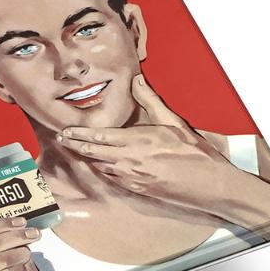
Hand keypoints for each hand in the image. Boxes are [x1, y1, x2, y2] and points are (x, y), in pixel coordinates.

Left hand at [55, 74, 232, 210]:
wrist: (207, 184)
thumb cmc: (193, 154)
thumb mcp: (173, 122)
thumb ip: (151, 100)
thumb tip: (137, 80)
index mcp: (136, 141)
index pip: (99, 136)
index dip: (79, 134)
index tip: (65, 131)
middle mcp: (129, 161)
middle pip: (93, 153)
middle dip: (76, 146)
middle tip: (63, 140)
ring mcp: (131, 178)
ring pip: (100, 167)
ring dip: (87, 158)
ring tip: (77, 150)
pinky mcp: (137, 189)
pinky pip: (112, 179)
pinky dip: (102, 170)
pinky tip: (100, 166)